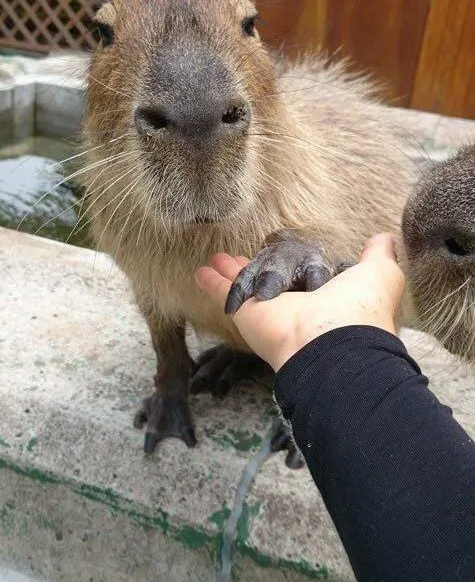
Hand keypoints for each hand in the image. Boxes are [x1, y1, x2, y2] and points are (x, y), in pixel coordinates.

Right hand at [195, 234, 404, 371]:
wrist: (334, 344)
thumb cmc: (362, 309)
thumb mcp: (380, 275)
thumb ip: (379, 255)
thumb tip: (383, 237)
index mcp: (327, 296)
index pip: (307, 274)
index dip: (297, 261)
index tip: (286, 250)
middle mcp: (296, 304)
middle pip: (270, 279)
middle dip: (256, 266)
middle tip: (240, 255)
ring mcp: (269, 310)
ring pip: (246, 284)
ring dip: (230, 271)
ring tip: (216, 257)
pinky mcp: (247, 313)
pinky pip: (225, 293)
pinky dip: (211, 283)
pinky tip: (199, 271)